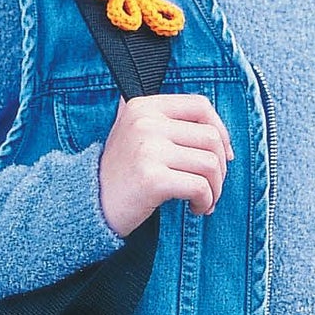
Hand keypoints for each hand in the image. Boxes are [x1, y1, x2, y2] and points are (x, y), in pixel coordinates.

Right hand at [98, 93, 233, 236]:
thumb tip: (216, 130)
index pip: (200, 105)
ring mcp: (148, 149)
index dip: (221, 131)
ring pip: (210, 164)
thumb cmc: (123, 172)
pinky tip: (195, 209)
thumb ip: (164, 120)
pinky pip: (200, 187)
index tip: (223, 155)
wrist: (91, 202)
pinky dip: (206, 202)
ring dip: (215, 189)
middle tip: (211, 186)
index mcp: (144, 106)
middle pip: (211, 138)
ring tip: (203, 200)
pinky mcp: (152, 178)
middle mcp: (145, 122)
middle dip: (221, 168)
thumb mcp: (134, 132)